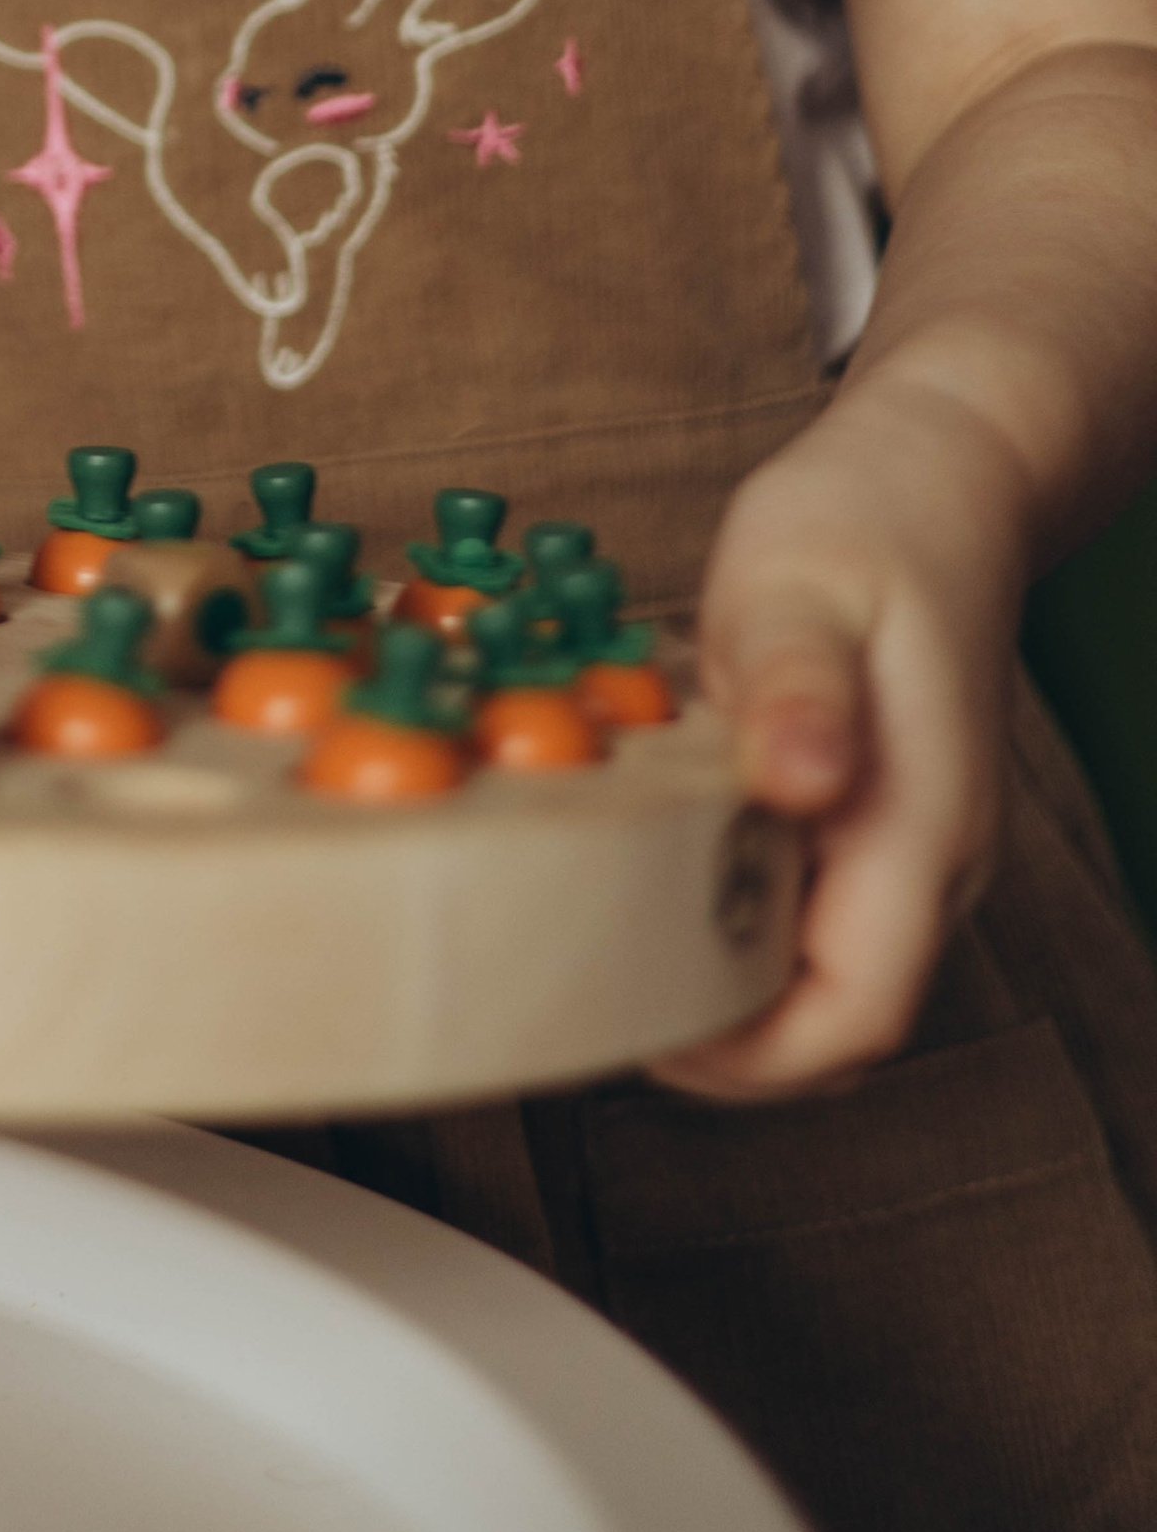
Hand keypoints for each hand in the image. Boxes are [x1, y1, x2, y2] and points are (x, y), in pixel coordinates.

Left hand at [652, 375, 1027, 1098]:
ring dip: (725, 986)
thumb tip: (796, 783)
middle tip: (591, 991)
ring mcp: (910, 846)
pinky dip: (735, 921)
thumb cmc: (866, 519)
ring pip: (822, 975)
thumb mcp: (802, 584)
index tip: (638, 1029)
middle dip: (722, 1039)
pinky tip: (652, 873)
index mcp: (918, 827)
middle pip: (834, 1019)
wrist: (940, 474)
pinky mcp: (878, 820)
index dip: (749, 1057)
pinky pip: (811, 914)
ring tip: (604, 942)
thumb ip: (797, 686)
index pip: (853, 1013)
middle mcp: (930, 860)